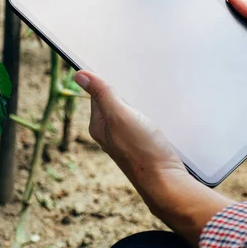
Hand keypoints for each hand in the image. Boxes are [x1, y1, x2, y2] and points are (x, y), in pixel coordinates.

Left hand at [74, 71, 185, 185]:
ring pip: (130, 110)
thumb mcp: (120, 115)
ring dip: (138, 100)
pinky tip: (157, 110)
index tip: (118, 66)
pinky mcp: (144, 143)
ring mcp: (127, 139)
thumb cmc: (143, 151)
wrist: (167, 181)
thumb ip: (102, 94)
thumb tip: (79, 75)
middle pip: (114, 101)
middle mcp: (110, 133)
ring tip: (149, 92)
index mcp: (99, 125)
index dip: (107, 79)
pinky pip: (142, 120)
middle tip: (137, 78)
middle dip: (124, 89)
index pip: (98, 93)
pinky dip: (148, 111)